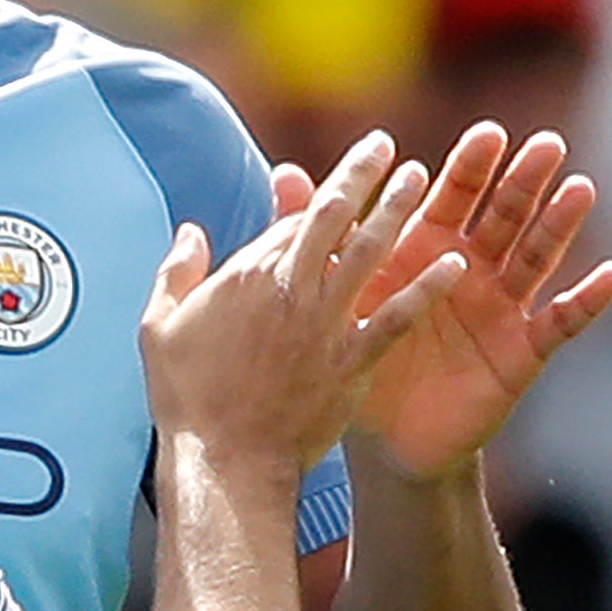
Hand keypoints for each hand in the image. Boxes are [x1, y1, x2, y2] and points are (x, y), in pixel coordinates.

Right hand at [144, 133, 466, 474]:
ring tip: (423, 179)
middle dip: (364, 177)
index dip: (322, 192)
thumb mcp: (159, 325)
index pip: (294, 219)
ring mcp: (325, 325)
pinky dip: (425, 288)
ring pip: (370, 254)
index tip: (345, 172)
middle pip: (334, 219)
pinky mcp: (351, 362)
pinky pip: (396, 316)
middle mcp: (291, 289)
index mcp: (246, 276)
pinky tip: (452, 264)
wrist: (225, 461)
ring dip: (399, 213)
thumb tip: (190, 231)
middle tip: (389, 149)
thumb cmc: (186, 398)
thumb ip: (176, 270)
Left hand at [275, 124, 611, 479]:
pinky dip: (588, 299)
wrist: (382, 433)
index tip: (487, 134)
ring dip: (559, 224)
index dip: (470, 168)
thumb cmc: (358, 352)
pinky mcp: (523, 350)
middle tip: (546, 145)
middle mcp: (470, 269)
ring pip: (536, 257)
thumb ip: (321, 233)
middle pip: (502, 216)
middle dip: (523, 181)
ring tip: (579, 189)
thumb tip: (281, 172)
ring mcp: (501, 307)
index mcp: (425, 249)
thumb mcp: (337, 292)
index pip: (451, 198)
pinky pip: (561, 321)